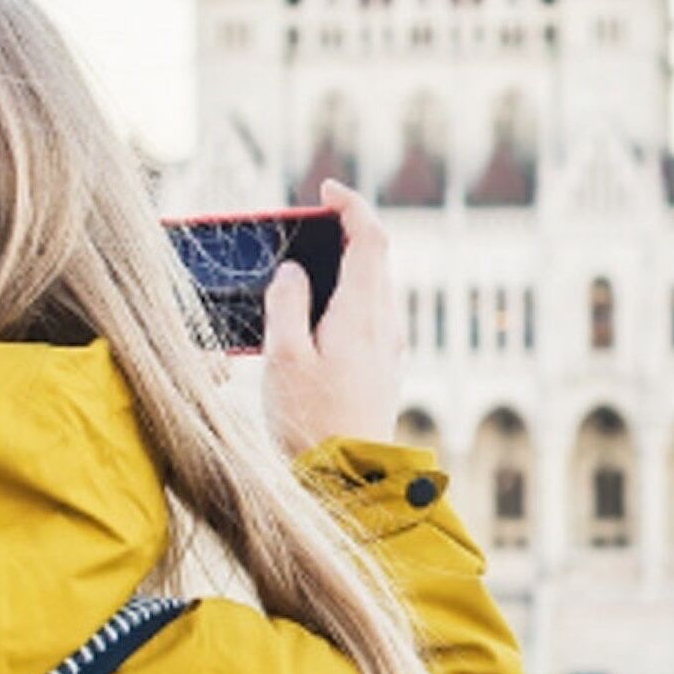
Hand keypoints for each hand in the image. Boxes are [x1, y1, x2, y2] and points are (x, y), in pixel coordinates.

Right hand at [263, 178, 402, 453]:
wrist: (350, 483)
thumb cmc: (311, 422)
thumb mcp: (284, 357)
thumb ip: (286, 304)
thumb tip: (293, 270)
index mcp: (362, 314)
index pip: (370, 238)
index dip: (351, 205)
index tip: (326, 190)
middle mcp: (386, 326)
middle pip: (375, 260)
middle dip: (344, 233)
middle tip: (307, 227)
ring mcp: (389, 350)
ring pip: (374, 289)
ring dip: (345, 268)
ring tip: (304, 271)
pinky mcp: (384, 371)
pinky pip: (370, 317)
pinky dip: (347, 299)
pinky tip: (316, 318)